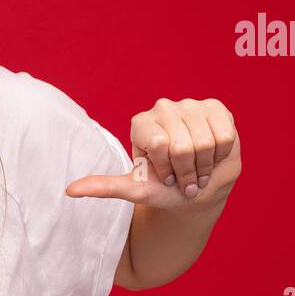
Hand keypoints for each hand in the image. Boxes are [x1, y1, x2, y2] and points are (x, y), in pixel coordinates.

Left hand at [66, 97, 240, 209]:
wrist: (199, 185)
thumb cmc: (165, 187)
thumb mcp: (135, 189)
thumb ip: (103, 187)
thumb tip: (69, 191)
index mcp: (140, 123)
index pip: (160, 145)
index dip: (168, 169)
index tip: (165, 176)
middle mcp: (162, 108)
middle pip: (185, 145)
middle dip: (188, 171)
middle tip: (185, 177)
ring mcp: (190, 104)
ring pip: (206, 141)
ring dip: (206, 164)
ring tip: (199, 167)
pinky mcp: (215, 107)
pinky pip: (224, 134)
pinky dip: (222, 152)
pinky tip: (214, 153)